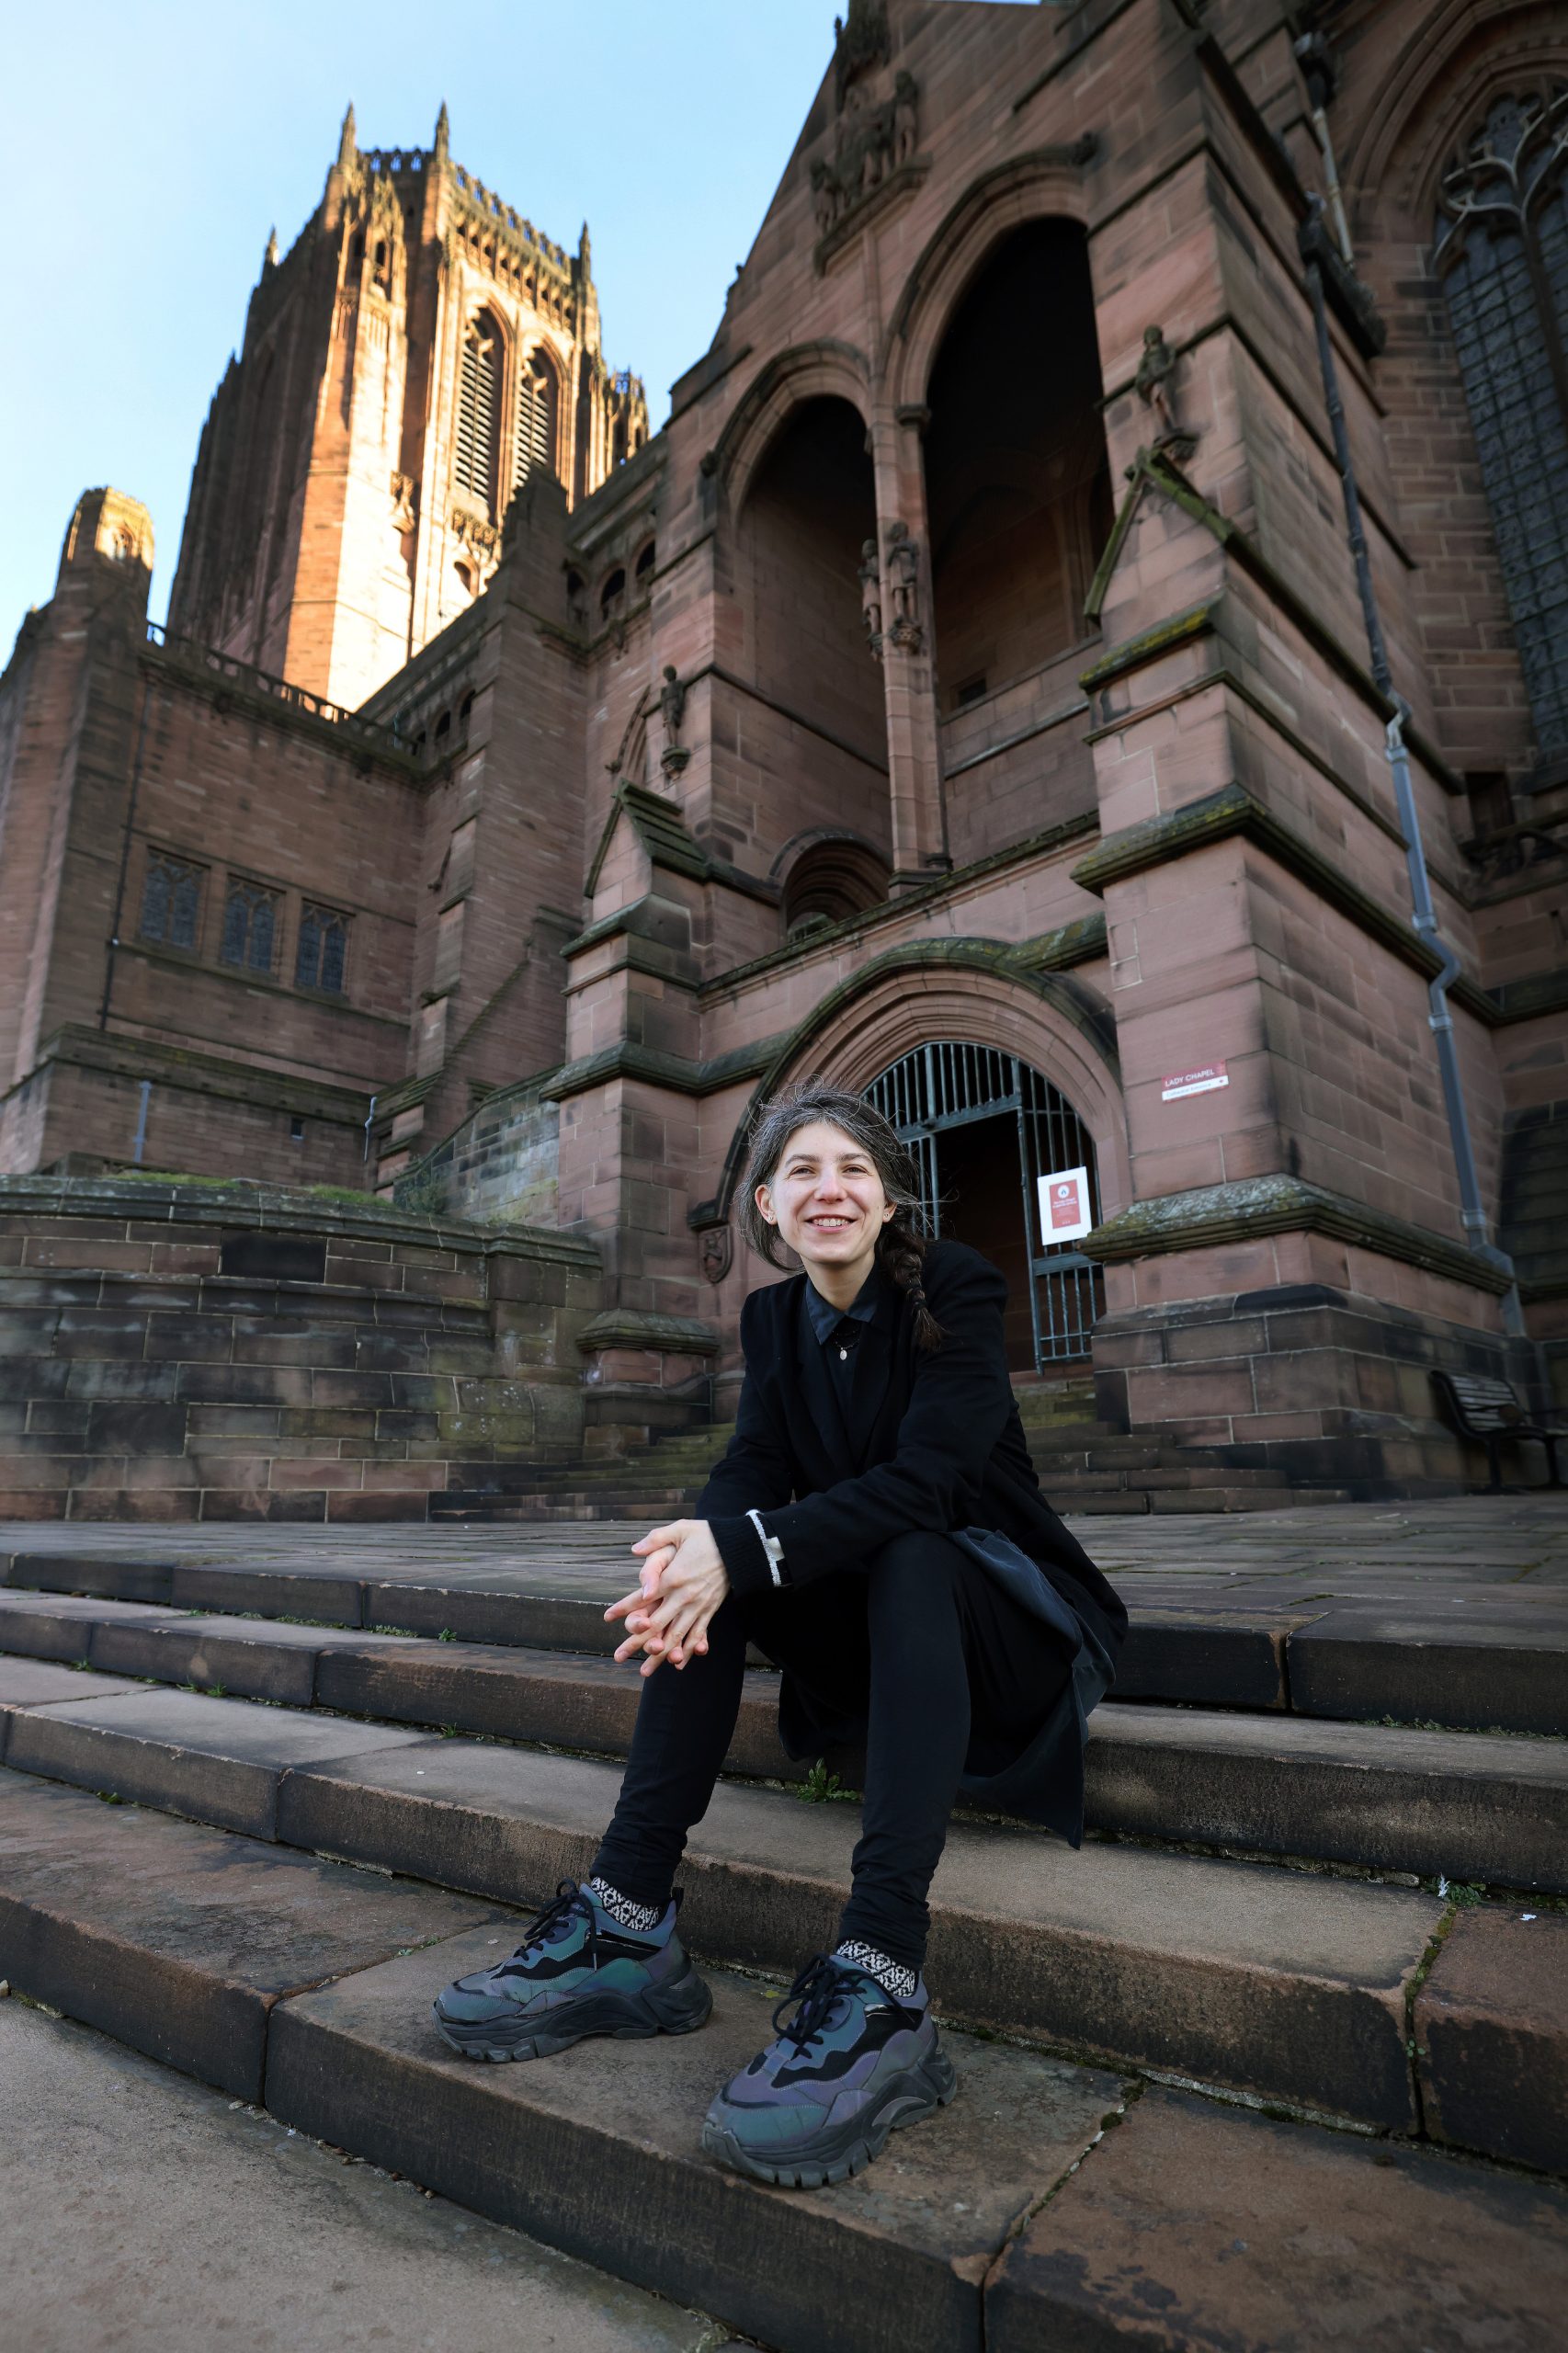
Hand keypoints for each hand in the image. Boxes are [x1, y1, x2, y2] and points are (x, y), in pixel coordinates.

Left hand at [604, 1519, 728, 1675]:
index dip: (624, 1607)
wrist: (741, 1547)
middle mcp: (684, 1596)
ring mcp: (698, 1606)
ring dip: (659, 1654)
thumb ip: (656, 1539)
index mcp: (673, 1577)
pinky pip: (697, 1635)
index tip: (607, 1617)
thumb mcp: (681, 1530)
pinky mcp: (710, 1611)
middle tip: (618, 1656)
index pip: (642, 1597)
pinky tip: (678, 1665)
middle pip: (656, 1624)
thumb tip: (635, 1550)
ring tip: (644, 1670)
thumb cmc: (708, 1535)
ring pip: (675, 1636)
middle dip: (635, 1641)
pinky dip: (687, 1651)